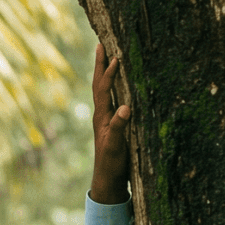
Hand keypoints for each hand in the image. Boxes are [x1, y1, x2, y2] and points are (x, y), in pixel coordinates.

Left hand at [89, 44, 132, 203]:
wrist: (107, 180)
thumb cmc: (112, 164)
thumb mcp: (117, 146)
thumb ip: (120, 127)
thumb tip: (126, 107)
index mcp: (102, 117)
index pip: (104, 89)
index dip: (109, 72)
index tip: (115, 56)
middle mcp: (101, 114)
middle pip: (99, 84)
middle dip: (100, 64)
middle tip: (100, 44)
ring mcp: (105, 119)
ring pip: (104, 90)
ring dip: (104, 72)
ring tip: (107, 57)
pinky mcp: (112, 124)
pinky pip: (111, 99)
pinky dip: (112, 86)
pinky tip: (118, 84)